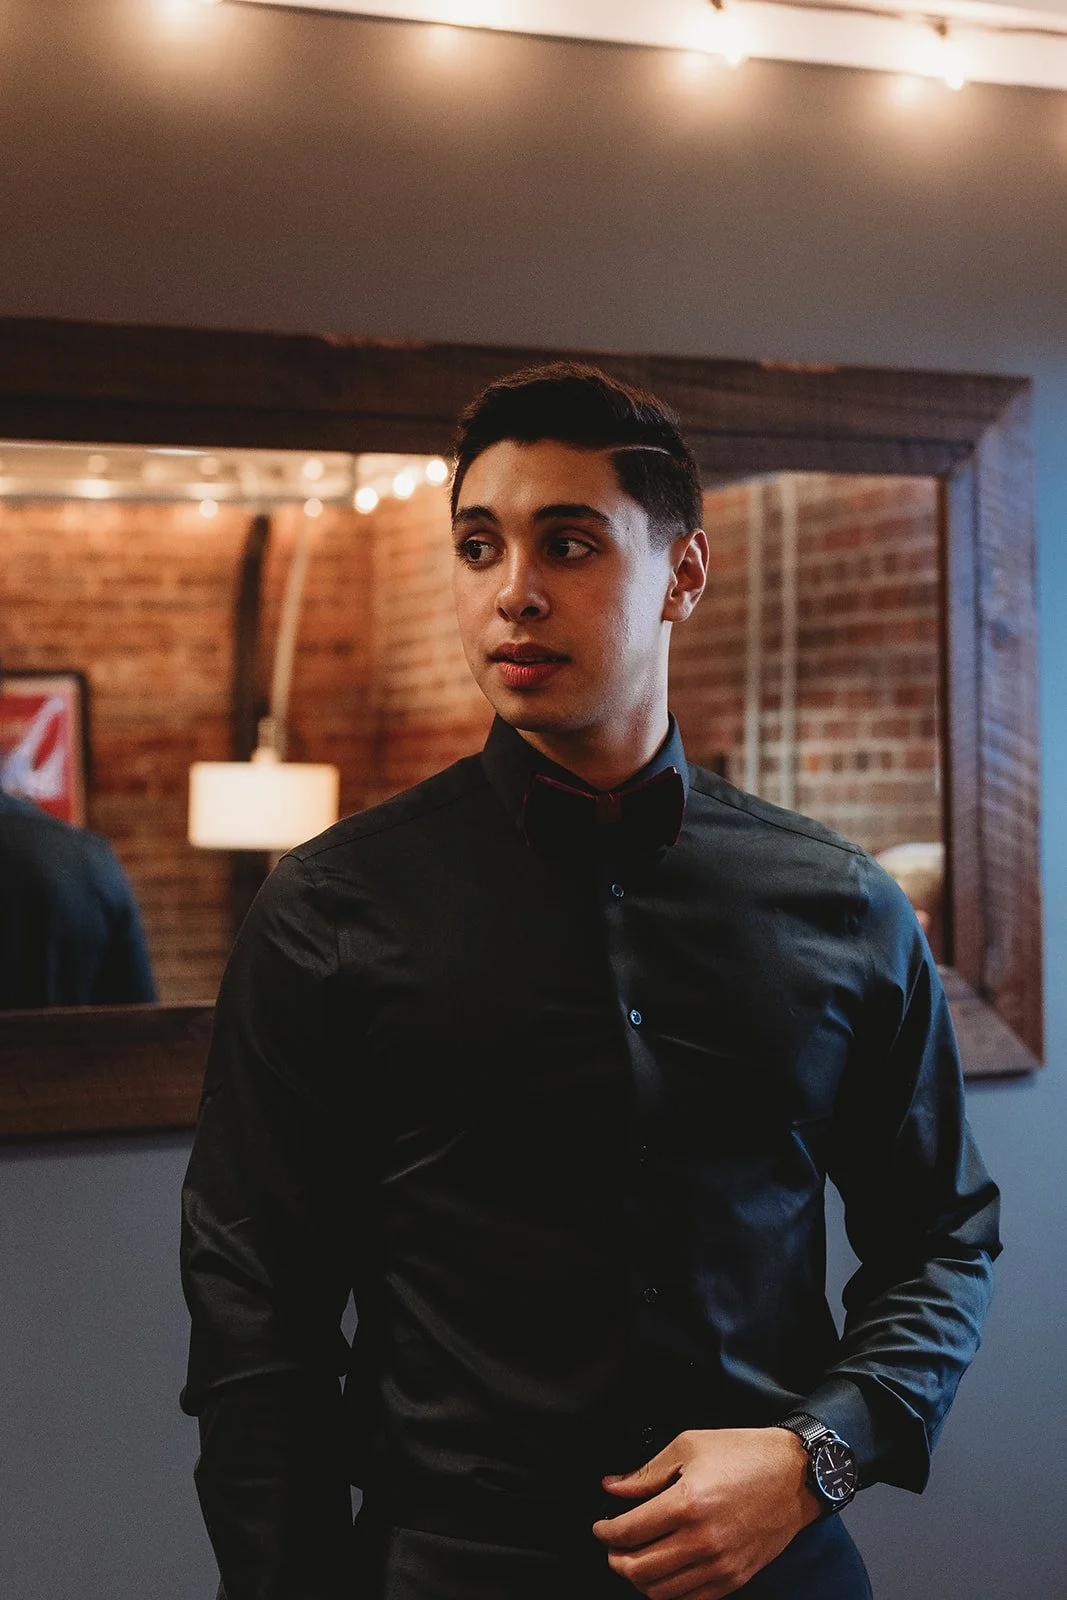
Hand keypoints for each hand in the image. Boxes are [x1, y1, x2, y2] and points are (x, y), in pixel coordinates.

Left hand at [591, 1427, 819, 1598]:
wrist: (794, 1476)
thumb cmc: (743, 1454)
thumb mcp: (688, 1446)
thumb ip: (646, 1473)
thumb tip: (612, 1486)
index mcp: (687, 1503)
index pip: (629, 1531)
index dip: (606, 1531)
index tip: (601, 1526)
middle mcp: (702, 1540)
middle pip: (639, 1568)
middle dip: (616, 1558)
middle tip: (612, 1545)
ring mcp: (719, 1564)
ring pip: (661, 1591)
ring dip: (639, 1579)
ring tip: (634, 1560)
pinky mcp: (734, 1578)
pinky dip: (669, 1593)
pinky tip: (663, 1575)